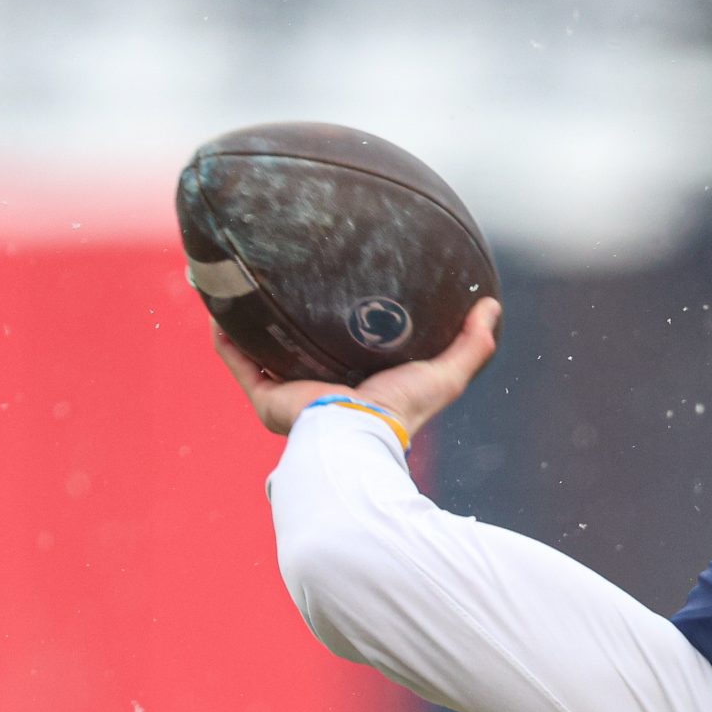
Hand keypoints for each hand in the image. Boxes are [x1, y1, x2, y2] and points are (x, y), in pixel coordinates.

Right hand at [213, 296, 501, 439]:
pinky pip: (237, 358)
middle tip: (286, 277)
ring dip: (250, 321)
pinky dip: (226, 332)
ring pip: (261, 352)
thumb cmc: (402, 411)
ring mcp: (287, 396)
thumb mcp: (445, 374)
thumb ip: (471, 345)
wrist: (361, 434)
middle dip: (289, 320)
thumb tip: (492, 306)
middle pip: (298, 350)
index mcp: (356, 388)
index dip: (339, 325)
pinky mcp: (265, 397)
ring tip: (242, 280)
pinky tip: (220, 302)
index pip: (345, 353)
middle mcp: (318, 391)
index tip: (340, 289)